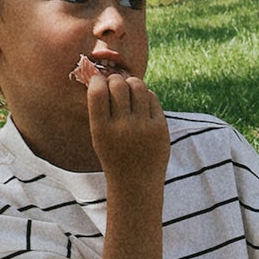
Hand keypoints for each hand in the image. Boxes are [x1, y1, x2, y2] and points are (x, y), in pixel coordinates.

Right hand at [86, 69, 168, 192]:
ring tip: (130, 90)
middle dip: (115, 80)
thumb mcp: (99, 136)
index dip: (97, 80)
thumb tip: (102, 75)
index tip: (98, 81)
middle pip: (118, 84)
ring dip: (132, 83)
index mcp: (101, 129)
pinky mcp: (160, 127)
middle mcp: (122, 127)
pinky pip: (152, 97)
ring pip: (138, 86)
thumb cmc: (114, 154)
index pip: (98, 91)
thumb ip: (99, 109)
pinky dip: (145, 95)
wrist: (136, 183)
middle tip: (115, 85)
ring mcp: (143, 126)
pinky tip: (142, 103)